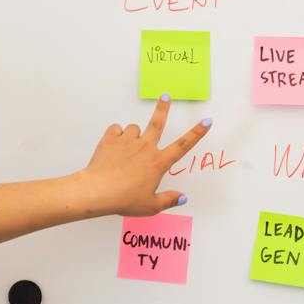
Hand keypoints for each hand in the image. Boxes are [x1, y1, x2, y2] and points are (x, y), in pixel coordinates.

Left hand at [76, 96, 211, 217]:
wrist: (97, 192)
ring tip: (126, 151)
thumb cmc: (124, 200)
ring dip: (133, 136)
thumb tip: (182, 198)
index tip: (207, 122)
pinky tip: (114, 146)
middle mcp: (145, 148)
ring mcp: (128, 141)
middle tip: (166, 96)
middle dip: (164, 108)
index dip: (197, 133)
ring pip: (134, 129)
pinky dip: (116, 136)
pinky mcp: (111, 139)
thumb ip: (168, 200)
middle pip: (158, 122)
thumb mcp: (150, 206)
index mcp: (158, 163)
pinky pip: (116, 130)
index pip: (183, 145)